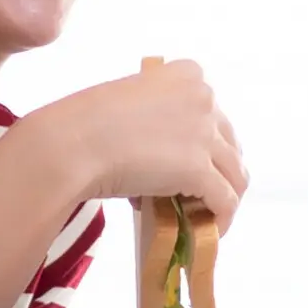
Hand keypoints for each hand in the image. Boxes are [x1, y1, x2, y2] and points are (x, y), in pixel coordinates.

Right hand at [40, 60, 249, 229]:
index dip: (205, 145)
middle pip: (229, 145)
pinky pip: (226, 201)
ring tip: (201, 218)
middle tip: (196, 198)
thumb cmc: (84, 124)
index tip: (187, 166)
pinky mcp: (200, 168)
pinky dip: (221, 220)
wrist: (72, 142)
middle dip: (217, 173)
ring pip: (235, 175)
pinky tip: (205, 233)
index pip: (213, 115)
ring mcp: (205, 133)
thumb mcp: (130, 107)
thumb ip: (156, 124)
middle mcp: (204, 97)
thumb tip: (164, 169)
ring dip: (221, 199)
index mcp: (187, 74)